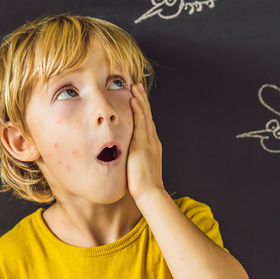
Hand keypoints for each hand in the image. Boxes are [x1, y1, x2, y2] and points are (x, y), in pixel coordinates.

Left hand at [127, 83, 163, 200]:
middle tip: (138, 86)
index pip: (147, 123)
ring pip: (145, 116)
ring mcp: (148, 141)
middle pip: (147, 115)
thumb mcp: (139, 168)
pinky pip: (140, 123)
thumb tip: (127, 157)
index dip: (143, 110)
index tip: (138, 98)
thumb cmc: (142, 185)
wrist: (150, 192)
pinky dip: (138, 111)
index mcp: (152, 145)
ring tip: (136, 87)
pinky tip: (133, 101)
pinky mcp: (142, 144)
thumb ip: (134, 159)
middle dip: (143, 100)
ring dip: (140, 100)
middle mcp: (152, 140)